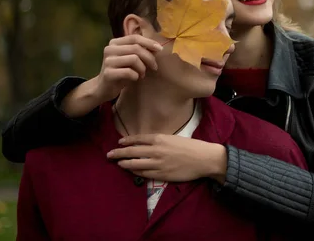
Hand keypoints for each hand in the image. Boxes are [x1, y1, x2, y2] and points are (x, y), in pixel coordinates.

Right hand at [62, 35, 162, 117]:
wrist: (104, 88)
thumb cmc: (121, 72)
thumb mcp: (131, 59)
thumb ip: (142, 51)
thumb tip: (157, 47)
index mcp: (115, 42)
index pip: (135, 38)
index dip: (149, 42)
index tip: (160, 49)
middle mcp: (110, 49)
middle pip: (136, 48)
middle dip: (149, 58)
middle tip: (154, 67)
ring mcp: (108, 61)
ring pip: (134, 59)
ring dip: (143, 68)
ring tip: (142, 74)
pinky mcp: (108, 73)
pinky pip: (129, 72)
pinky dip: (136, 76)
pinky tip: (135, 78)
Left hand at [106, 134, 227, 182]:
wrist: (203, 159)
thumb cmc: (191, 147)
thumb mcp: (174, 139)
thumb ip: (160, 141)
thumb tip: (147, 144)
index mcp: (160, 139)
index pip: (138, 139)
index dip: (127, 141)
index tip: (119, 142)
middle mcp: (156, 150)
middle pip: (132, 151)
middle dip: (119, 153)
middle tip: (109, 154)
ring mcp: (158, 163)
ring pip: (135, 164)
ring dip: (124, 163)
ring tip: (117, 163)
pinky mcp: (161, 174)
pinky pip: (143, 173)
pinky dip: (135, 171)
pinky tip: (130, 170)